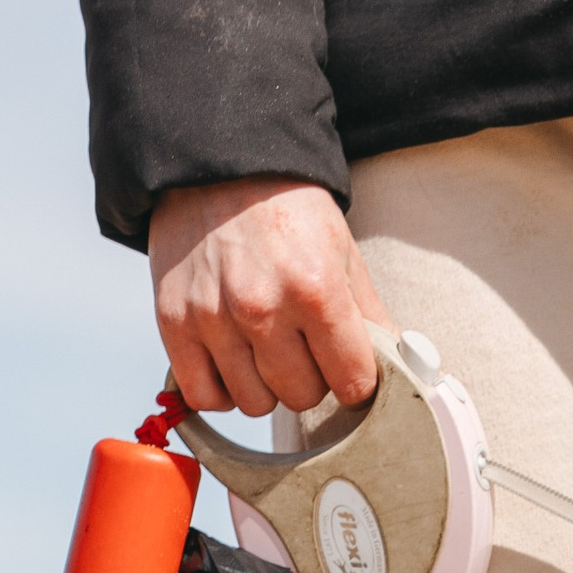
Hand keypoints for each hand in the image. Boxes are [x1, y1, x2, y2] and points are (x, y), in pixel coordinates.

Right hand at [148, 178, 390, 418]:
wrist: (218, 168)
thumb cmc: (285, 209)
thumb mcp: (341, 250)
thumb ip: (369, 315)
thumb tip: (398, 365)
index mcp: (315, 287)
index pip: (351, 380)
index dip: (355, 379)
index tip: (348, 368)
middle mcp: (263, 308)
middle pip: (301, 396)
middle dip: (309, 379)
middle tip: (303, 349)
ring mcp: (214, 319)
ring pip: (254, 404)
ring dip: (265, 386)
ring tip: (264, 350)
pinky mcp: (175, 324)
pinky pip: (204, 396)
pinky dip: (221, 390)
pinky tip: (231, 364)